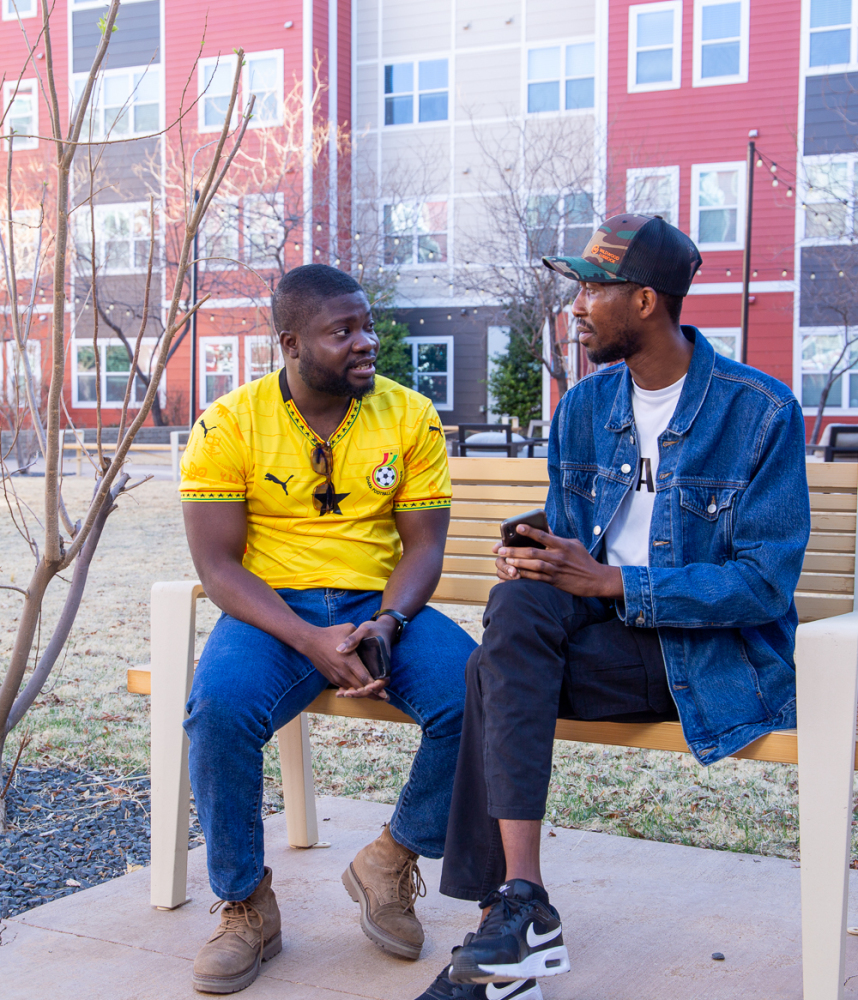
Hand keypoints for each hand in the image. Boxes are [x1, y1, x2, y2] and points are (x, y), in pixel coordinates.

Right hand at [303, 623, 389, 700]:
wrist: (310, 642)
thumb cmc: (330, 634)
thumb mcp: (347, 628)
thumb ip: (359, 635)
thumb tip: (369, 638)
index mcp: (349, 661)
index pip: (365, 678)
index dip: (376, 686)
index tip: (385, 692)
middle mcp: (343, 672)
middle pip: (360, 688)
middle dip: (373, 693)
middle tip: (384, 697)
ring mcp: (336, 676)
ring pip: (352, 690)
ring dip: (363, 693)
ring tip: (375, 696)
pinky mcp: (331, 678)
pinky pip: (344, 687)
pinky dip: (353, 691)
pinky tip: (360, 692)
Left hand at [492, 523, 623, 598]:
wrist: (595, 579)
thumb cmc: (583, 559)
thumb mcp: (573, 544)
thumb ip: (557, 537)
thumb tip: (544, 528)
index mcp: (562, 545)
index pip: (543, 535)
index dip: (530, 531)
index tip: (518, 527)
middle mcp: (558, 557)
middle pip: (532, 552)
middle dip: (515, 550)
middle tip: (501, 549)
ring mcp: (555, 570)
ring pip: (532, 565)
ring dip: (517, 562)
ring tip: (506, 560)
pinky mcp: (554, 581)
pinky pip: (536, 578)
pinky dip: (524, 575)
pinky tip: (515, 573)